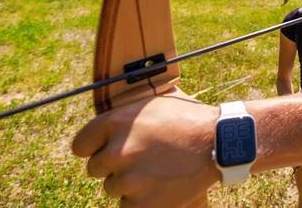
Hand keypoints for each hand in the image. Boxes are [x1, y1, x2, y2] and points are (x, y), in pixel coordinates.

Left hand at [71, 86, 220, 206]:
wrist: (221, 143)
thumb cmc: (189, 119)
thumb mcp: (153, 104)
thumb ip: (124, 116)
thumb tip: (103, 123)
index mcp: (116, 122)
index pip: (80, 146)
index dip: (96, 147)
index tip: (109, 149)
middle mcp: (117, 151)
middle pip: (95, 169)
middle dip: (115, 165)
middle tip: (143, 159)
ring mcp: (129, 180)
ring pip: (113, 188)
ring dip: (130, 183)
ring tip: (158, 170)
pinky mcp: (141, 204)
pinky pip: (128, 205)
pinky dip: (143, 200)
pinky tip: (163, 185)